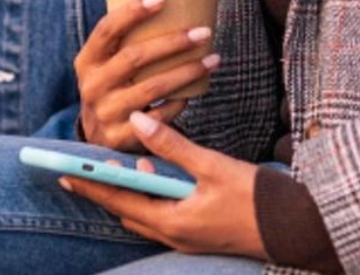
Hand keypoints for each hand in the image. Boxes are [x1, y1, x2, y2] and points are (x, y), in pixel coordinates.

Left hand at [62, 111, 266, 258]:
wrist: (298, 229)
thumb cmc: (257, 199)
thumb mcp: (212, 166)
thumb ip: (172, 145)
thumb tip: (138, 120)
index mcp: (172, 221)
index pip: (118, 200)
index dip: (88, 183)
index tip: (61, 171)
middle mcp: (174, 235)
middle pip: (125, 210)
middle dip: (103, 188)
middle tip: (79, 169)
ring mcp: (187, 238)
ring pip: (143, 214)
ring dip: (128, 192)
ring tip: (117, 167)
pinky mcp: (199, 234)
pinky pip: (161, 216)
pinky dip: (150, 196)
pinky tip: (154, 176)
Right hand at [74, 0, 217, 150]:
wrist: (98, 136)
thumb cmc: (113, 87)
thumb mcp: (105, 65)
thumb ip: (124, 42)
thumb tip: (167, 1)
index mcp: (87, 61)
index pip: (107, 29)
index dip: (132, 12)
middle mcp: (92, 86)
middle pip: (134, 57)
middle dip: (172, 43)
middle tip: (203, 32)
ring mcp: (105, 113)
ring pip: (152, 88)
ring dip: (186, 72)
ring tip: (212, 59)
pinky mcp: (121, 137)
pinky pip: (159, 116)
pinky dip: (179, 102)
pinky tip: (196, 91)